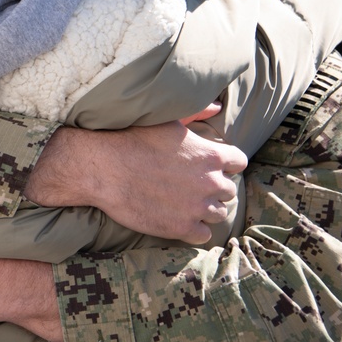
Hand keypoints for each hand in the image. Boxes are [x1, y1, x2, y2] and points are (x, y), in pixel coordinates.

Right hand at [25, 106, 246, 244]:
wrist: (103, 168)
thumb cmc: (132, 139)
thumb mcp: (167, 121)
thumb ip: (196, 114)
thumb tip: (217, 107)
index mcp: (211, 154)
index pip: (239, 162)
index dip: (224, 164)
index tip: (208, 166)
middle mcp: (211, 182)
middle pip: (229, 190)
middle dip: (213, 187)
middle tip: (190, 185)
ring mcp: (197, 207)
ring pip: (218, 213)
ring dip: (204, 208)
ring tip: (183, 202)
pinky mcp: (181, 228)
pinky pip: (203, 235)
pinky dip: (194, 229)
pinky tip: (178, 218)